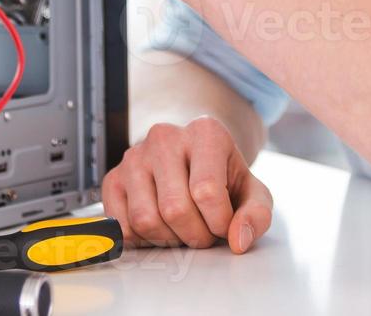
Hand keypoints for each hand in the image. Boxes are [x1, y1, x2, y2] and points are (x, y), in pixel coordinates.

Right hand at [102, 118, 272, 251]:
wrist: (192, 157)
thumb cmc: (222, 176)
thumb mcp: (251, 192)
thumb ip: (257, 215)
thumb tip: (238, 240)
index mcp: (205, 132)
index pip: (206, 191)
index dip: (218, 222)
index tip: (224, 224)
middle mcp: (165, 137)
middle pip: (174, 209)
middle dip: (195, 235)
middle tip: (204, 232)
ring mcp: (134, 155)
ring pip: (145, 220)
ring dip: (168, 240)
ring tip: (183, 229)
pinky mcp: (113, 177)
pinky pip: (122, 226)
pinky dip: (143, 239)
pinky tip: (161, 226)